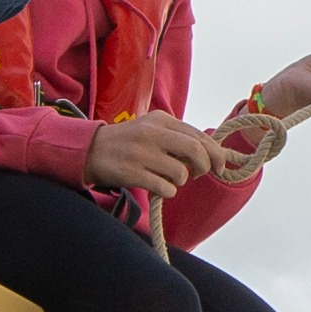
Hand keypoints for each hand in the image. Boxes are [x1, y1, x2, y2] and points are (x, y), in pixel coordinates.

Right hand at [85, 112, 224, 198]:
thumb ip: (179, 137)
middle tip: (200, 174)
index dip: (215, 153)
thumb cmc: (128, 142)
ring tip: (170, 179)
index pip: (198, 136)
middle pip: (195, 151)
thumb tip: (212, 154)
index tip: (220, 166)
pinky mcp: (132, 173)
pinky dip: (169, 191)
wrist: (90, 150)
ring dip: (182, 180)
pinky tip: (159, 187)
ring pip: (181, 172)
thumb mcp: (152, 129)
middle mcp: (152, 133)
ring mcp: (141, 153)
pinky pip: (165, 187)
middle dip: (205, 166)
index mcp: (160, 119)